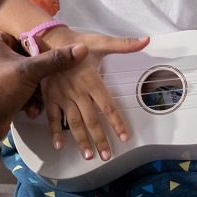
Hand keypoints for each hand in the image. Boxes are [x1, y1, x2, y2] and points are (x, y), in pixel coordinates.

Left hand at [0, 32, 85, 148]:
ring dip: (36, 93)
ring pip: (27, 80)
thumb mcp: (29, 71)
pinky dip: (28, 102)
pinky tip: (30, 111)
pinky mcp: (0, 96)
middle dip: (40, 80)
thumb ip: (55, 60)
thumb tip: (81, 49)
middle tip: (48, 88)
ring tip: (38, 103)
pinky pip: (21, 94)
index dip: (40, 53)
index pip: (26, 41)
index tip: (52, 64)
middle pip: (29, 62)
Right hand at [39, 28, 149, 160]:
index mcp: (92, 81)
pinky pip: (52, 117)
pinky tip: (59, 146)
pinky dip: (55, 132)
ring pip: (74, 123)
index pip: (108, 107)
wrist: (50, 39)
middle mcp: (78, 92)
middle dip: (100, 139)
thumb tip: (146, 40)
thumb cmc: (79, 42)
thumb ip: (124, 45)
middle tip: (107, 155)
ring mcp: (63, 96)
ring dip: (81, 140)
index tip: (125, 137)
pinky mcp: (50, 97)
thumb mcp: (102, 42)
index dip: (117, 123)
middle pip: (92, 120)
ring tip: (89, 156)